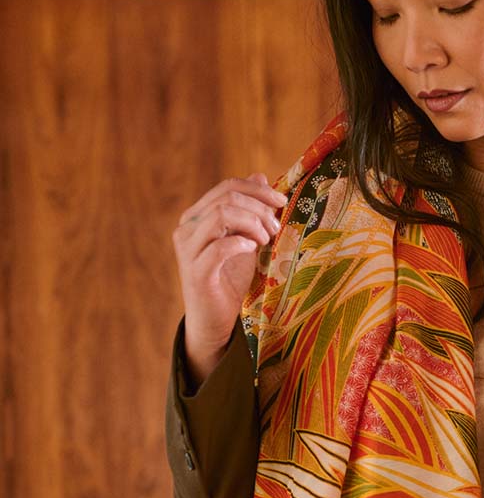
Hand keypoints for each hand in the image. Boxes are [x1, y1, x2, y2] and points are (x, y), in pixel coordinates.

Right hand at [172, 171, 287, 386]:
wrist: (217, 321)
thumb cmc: (232, 282)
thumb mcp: (247, 241)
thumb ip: (251, 211)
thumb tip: (260, 176)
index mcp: (198, 216)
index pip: (227, 187)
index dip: (257, 190)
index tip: (282, 202)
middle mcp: (187, 228)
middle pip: (226, 199)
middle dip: (259, 209)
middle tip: (277, 229)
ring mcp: (188, 249)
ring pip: (220, 216)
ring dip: (252, 224)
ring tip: (267, 240)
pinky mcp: (196, 271)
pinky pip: (219, 247)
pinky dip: (241, 244)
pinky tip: (253, 251)